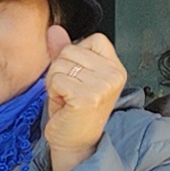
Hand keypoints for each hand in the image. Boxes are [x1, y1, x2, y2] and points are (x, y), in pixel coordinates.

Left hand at [39, 29, 128, 170]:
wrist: (74, 142)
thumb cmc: (72, 110)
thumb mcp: (71, 75)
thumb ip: (64, 50)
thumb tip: (54, 29)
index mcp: (116, 67)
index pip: (93, 38)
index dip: (75, 56)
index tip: (79, 78)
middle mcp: (114, 74)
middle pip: (71, 50)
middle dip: (60, 70)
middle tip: (69, 91)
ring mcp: (103, 86)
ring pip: (60, 64)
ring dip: (55, 82)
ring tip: (67, 98)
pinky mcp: (88, 97)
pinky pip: (56, 80)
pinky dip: (53, 92)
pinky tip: (64, 105)